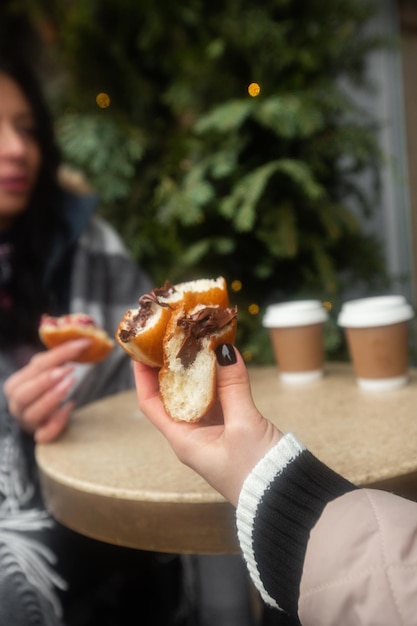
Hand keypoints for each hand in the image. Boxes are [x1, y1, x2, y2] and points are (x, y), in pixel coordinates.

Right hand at [4, 338, 91, 442]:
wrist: (49, 418)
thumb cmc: (47, 391)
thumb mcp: (47, 372)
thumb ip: (58, 359)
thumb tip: (82, 340)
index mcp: (16, 384)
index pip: (36, 365)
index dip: (60, 353)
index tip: (82, 344)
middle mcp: (17, 405)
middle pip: (23, 393)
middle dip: (46, 380)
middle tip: (68, 369)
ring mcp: (28, 422)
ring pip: (32, 413)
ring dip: (51, 398)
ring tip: (70, 384)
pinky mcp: (41, 436)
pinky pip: (44, 435)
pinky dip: (56, 423)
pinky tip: (69, 408)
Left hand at [134, 344, 281, 505]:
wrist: (286, 498)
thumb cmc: (258, 471)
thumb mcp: (244, 424)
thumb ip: (234, 386)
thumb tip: (223, 350)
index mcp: (184, 440)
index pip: (151, 403)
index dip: (143, 376)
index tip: (141, 350)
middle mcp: (193, 436)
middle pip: (172, 396)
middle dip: (172, 366)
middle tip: (173, 337)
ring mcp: (212, 433)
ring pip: (197, 396)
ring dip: (197, 371)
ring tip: (197, 342)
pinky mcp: (232, 431)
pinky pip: (218, 400)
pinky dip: (219, 380)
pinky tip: (223, 361)